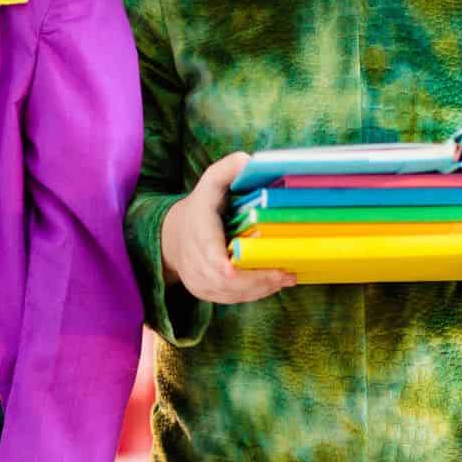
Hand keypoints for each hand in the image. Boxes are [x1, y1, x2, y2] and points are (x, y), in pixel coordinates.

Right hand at [160, 152, 295, 304]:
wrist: (176, 234)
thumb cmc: (203, 204)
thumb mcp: (212, 179)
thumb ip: (229, 168)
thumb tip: (249, 162)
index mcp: (197, 227)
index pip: (205, 249)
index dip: (217, 262)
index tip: (230, 269)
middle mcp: (193, 258)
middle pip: (224, 277)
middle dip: (256, 277)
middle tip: (286, 273)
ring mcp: (197, 278)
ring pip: (229, 292)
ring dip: (259, 288)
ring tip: (286, 277)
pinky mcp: (205, 291)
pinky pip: (230, 299)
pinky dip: (253, 294)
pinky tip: (273, 284)